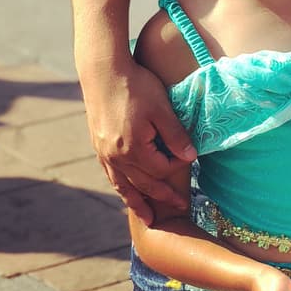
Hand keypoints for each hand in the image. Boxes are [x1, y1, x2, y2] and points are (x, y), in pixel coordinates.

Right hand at [82, 59, 195, 223]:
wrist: (103, 73)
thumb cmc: (137, 86)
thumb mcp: (162, 109)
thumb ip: (175, 135)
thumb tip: (190, 157)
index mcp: (133, 149)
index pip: (160, 171)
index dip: (178, 169)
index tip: (191, 162)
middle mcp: (116, 157)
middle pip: (142, 185)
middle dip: (161, 197)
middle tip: (179, 207)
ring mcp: (105, 154)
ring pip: (123, 186)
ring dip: (136, 202)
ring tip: (147, 218)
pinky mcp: (99, 147)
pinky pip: (112, 175)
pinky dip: (122, 187)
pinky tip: (126, 191)